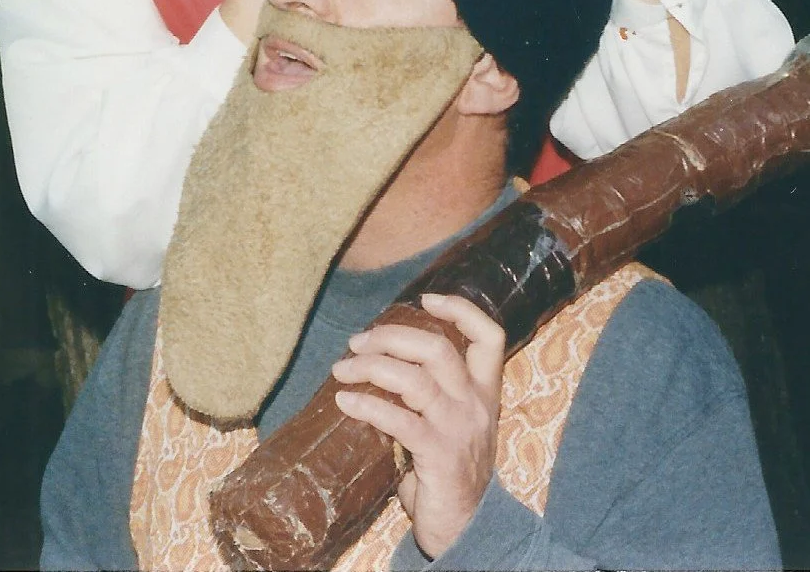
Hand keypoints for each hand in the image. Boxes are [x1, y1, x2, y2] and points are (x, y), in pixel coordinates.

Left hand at [332, 293, 504, 558]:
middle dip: (391, 336)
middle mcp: (476, 405)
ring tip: (341, 369)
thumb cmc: (449, 472)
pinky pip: (400, 421)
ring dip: (372, 367)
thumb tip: (377, 365)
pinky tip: (346, 401)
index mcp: (485, 393)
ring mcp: (459, 430)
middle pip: (438, 349)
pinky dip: (368, 405)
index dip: (460, 310)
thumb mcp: (452, 424)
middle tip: (357, 341)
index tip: (425, 299)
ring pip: (415, 379)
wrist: (468, 531)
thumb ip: (428, 396)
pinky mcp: (439, 457)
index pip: (490, 337)